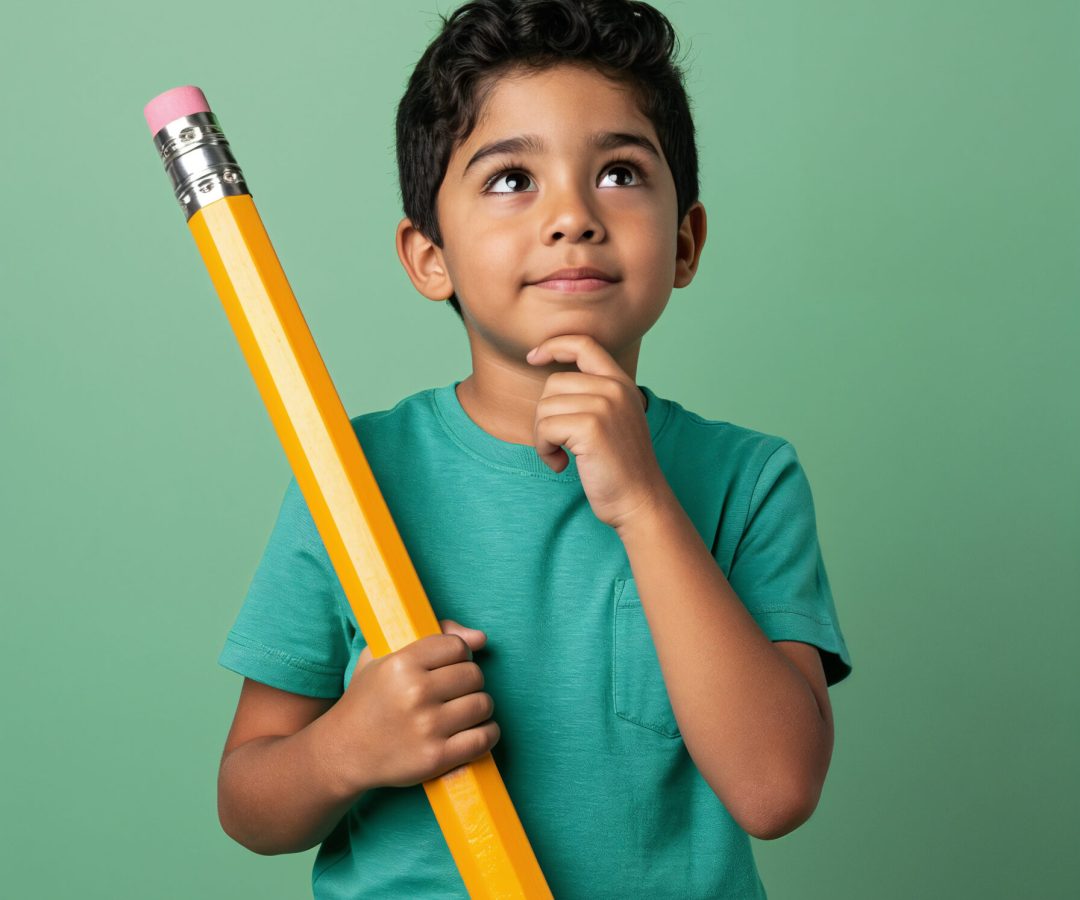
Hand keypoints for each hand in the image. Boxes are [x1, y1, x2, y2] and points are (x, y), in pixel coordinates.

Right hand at [325, 620, 498, 794]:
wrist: (343, 751)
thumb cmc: (367, 698)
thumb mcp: (383, 654)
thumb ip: (435, 634)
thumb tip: (480, 638)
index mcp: (401, 663)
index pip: (457, 647)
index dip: (458, 655)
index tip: (449, 665)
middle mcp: (415, 693)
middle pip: (474, 675)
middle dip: (469, 681)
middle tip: (454, 691)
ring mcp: (426, 727)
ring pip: (483, 704)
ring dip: (478, 707)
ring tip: (462, 710)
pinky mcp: (436, 758)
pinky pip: (484, 738)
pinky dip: (486, 733)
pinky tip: (472, 730)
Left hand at [525, 334, 669, 530]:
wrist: (640, 500)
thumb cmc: (620, 467)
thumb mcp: (614, 420)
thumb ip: (594, 396)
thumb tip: (550, 380)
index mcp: (621, 383)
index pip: (583, 344)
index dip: (553, 345)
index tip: (533, 357)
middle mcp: (615, 389)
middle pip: (553, 383)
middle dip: (545, 415)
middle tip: (557, 443)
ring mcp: (605, 405)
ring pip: (545, 407)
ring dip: (543, 437)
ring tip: (561, 455)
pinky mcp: (591, 427)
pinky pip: (545, 428)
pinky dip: (544, 450)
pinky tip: (560, 465)